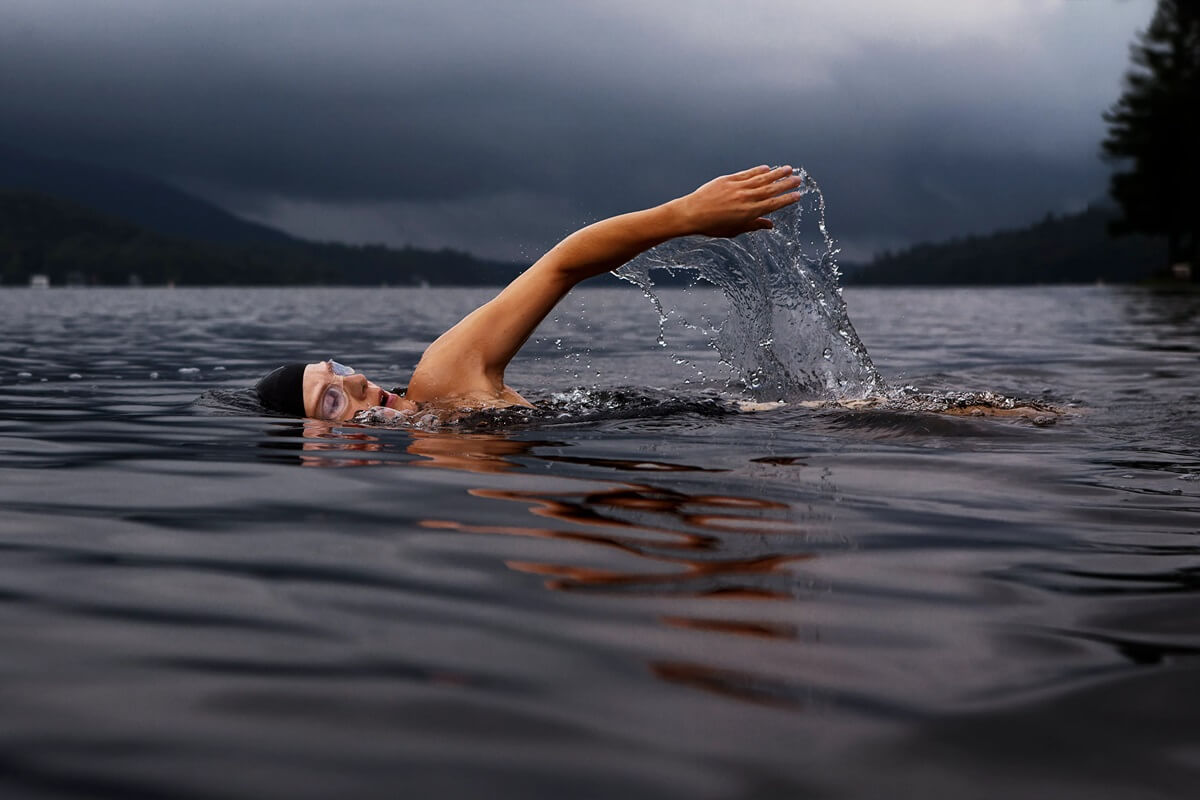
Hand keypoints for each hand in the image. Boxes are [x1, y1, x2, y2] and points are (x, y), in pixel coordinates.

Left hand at [672, 165, 804, 237]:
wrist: (691, 214)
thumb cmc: (712, 226)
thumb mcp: (734, 230)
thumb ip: (753, 226)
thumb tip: (770, 225)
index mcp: (749, 213)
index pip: (773, 205)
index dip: (787, 199)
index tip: (798, 195)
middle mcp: (746, 198)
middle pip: (771, 189)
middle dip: (786, 184)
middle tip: (799, 179)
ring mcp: (737, 188)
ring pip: (761, 179)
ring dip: (776, 173)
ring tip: (788, 169)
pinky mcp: (728, 180)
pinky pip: (747, 174)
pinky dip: (758, 170)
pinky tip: (766, 168)